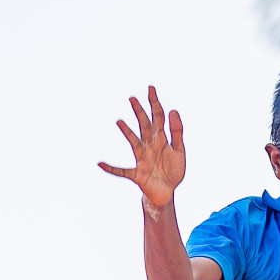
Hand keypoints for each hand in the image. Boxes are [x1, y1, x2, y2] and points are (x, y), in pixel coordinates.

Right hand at [98, 86, 185, 208]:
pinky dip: (111, 168)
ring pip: (134, 143)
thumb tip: (173, 109)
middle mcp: (149, 146)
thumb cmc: (172, 170)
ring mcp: (142, 159)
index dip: (155, 103)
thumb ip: (177, 132)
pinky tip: (100, 164)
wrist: (167, 192)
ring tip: (120, 121)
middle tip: (132, 98)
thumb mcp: (179, 150)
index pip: (157, 117)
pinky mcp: (137, 174)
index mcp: (161, 139)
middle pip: (144, 125)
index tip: (151, 88)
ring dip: (127, 133)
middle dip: (139, 112)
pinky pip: (122, 171)